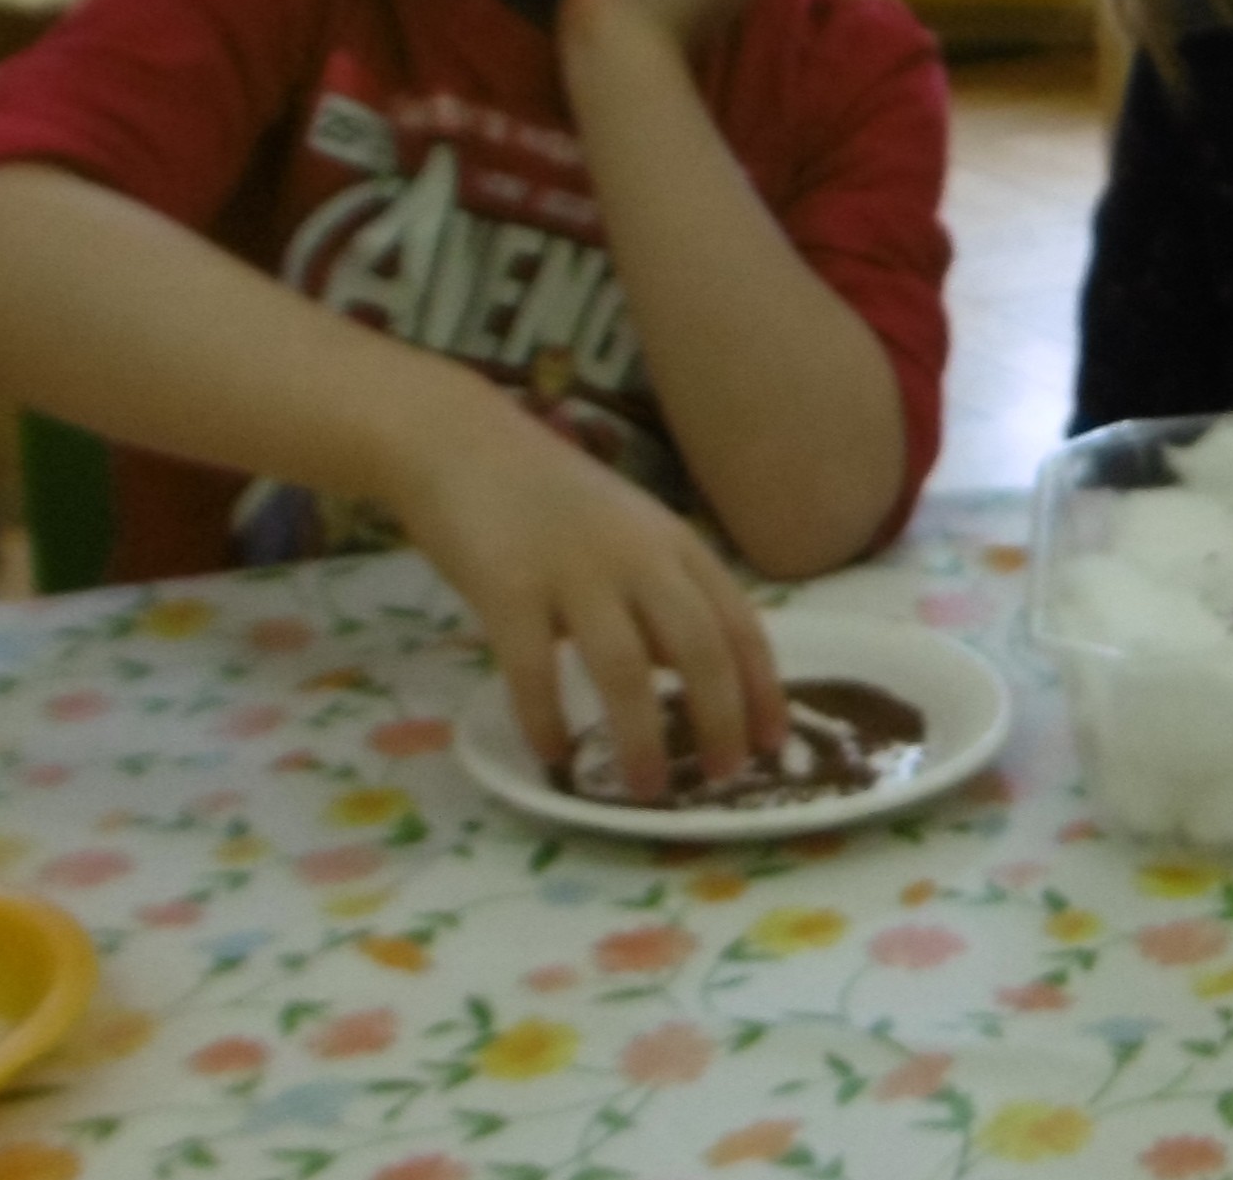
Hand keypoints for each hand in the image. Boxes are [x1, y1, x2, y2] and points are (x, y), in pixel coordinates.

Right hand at [378, 393, 784, 801]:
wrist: (459, 443)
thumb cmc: (549, 498)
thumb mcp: (629, 535)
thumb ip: (664, 598)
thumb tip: (693, 680)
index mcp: (675, 543)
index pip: (740, 623)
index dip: (763, 688)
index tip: (774, 744)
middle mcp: (637, 555)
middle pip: (699, 648)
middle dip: (720, 720)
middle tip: (724, 777)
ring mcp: (573, 570)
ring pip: (626, 668)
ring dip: (641, 737)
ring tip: (645, 788)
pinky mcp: (507, 587)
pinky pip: (535, 670)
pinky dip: (547, 720)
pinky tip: (553, 755)